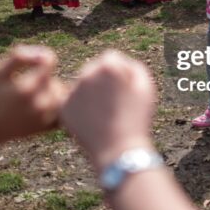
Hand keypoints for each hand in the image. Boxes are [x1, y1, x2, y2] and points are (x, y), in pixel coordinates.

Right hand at [0, 45, 66, 142]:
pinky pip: (63, 111)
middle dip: (45, 80)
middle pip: (56, 81)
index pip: (49, 61)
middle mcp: (39, 104)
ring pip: (62, 96)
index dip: (41, 58)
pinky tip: (42, 106)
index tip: (32, 64)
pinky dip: (57, 106)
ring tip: (35, 95)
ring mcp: (45, 117)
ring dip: (52, 92)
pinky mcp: (48, 127)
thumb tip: (43, 55)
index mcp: (26, 88)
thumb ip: (18, 57)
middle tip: (28, 85)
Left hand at [61, 51, 156, 172]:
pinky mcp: (63, 107)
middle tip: (113, 106)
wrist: (118, 150)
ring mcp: (72, 90)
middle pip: (93, 70)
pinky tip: (92, 122)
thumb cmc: (136, 119)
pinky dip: (80, 110)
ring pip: (81, 86)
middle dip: (102, 83)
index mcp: (108, 66)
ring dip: (90, 95)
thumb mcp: (146, 88)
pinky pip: (72, 102)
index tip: (124, 94)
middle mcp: (87, 73)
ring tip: (103, 116)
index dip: (120, 76)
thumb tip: (120, 62)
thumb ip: (133, 66)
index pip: (111, 59)